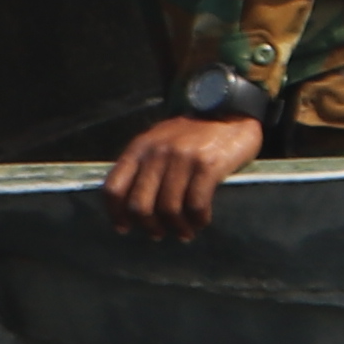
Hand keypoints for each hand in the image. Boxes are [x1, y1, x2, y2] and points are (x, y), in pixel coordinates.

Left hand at [104, 111, 263, 237]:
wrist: (228, 109)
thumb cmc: (193, 133)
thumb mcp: (159, 141)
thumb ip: (145, 166)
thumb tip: (134, 208)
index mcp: (140, 148)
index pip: (114, 187)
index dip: (116, 213)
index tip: (125, 227)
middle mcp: (157, 153)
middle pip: (140, 206)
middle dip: (149, 226)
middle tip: (159, 233)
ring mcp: (182, 158)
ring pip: (168, 209)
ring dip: (177, 227)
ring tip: (185, 232)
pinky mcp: (207, 165)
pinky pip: (196, 205)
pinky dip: (198, 220)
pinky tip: (201, 221)